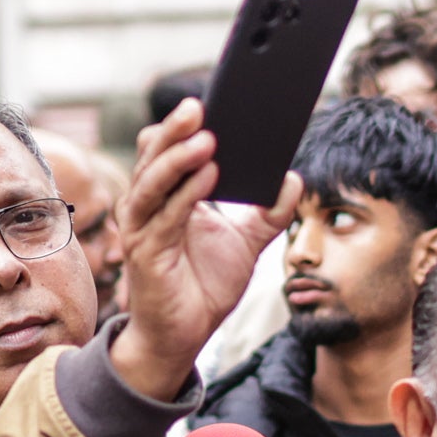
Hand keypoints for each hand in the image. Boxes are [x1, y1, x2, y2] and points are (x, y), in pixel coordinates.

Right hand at [114, 102, 296, 399]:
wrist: (183, 336)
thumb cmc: (204, 286)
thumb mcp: (247, 244)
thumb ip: (269, 213)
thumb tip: (293, 178)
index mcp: (166, 195)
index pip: (167, 149)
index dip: (184, 126)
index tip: (210, 100)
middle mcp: (147, 205)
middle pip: (155, 155)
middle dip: (177, 129)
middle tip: (201, 105)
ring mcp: (142, 228)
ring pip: (154, 181)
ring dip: (179, 157)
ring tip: (207, 136)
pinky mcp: (146, 253)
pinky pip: (166, 216)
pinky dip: (186, 193)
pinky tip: (209, 175)